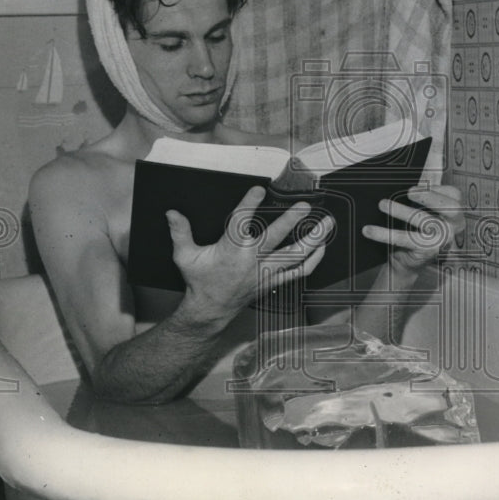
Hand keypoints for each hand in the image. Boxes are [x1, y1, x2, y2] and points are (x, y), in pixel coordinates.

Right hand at [167, 186, 332, 325]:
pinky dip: (314, 260)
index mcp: (231, 250)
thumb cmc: (199, 281)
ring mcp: (266, 272)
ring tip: (327, 223)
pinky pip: (300, 272)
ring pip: (295, 255)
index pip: (241, 222)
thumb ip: (180, 232)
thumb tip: (171, 212)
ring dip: (313, 239)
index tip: (258, 189)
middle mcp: (252, 261)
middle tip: (304, 205)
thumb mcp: (185, 256)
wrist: (211, 309)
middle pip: (276, 238)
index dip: (249, 204)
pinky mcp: (274, 281)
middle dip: (291, 220)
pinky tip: (322, 247)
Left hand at [362, 185, 464, 278]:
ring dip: (402, 211)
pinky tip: (369, 230)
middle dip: (430, 197)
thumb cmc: (413, 227)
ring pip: (423, 221)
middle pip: (451, 207)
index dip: (437, 189)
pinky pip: (405, 239)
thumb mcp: (418, 205)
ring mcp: (443, 239)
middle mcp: (453, 224)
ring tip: (382, 204)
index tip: (417, 181)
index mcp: (453, 209)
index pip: (453, 194)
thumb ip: (420, 188)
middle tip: (410, 191)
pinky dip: (384, 233)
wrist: (405, 259)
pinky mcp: (428, 251)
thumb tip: (410, 161)